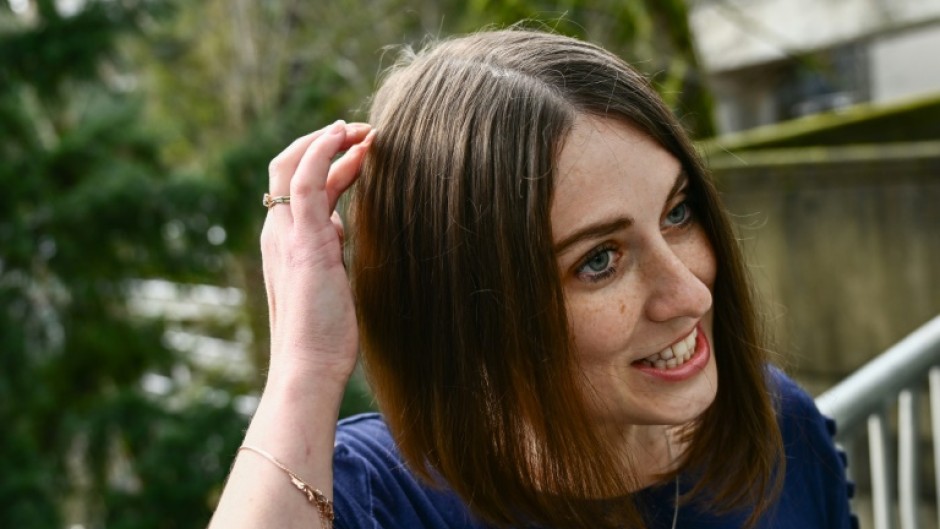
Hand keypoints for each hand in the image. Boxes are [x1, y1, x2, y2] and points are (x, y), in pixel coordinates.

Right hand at [260, 121, 373, 387]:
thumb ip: (329, 252)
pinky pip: (306, 179)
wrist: (308, 368)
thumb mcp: (329, 283)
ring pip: (294, 164)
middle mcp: (278, 232)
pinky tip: (345, 137)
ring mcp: (286, 233)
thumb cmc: (323, 338)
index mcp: (285, 243)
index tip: (362, 151)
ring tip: (365, 131)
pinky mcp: (302, 239)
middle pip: (289, 166)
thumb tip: (341, 230)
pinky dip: (322, 149)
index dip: (330, 163)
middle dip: (324, 141)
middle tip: (363, 132)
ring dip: (329, 139)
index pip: (300, 187)